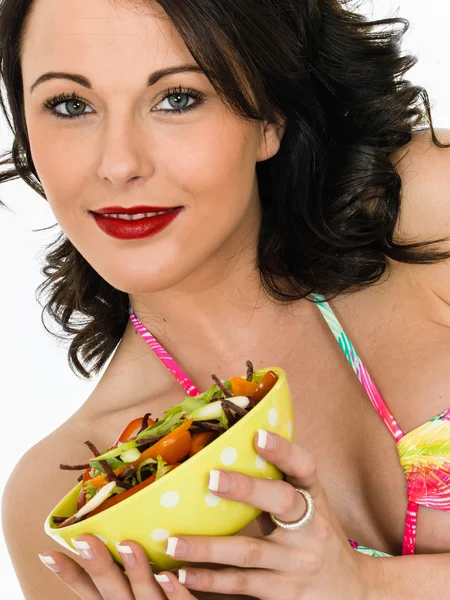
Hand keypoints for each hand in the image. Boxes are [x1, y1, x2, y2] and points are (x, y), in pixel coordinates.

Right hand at [39, 535, 195, 598]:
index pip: (88, 590)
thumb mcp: (136, 589)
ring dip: (135, 571)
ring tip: (128, 544)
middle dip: (98, 566)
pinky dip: (174, 592)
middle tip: (84, 540)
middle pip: (112, 591)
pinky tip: (169, 575)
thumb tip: (111, 527)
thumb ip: (122, 570)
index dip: (69, 574)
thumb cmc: (160, 598)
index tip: (48, 554)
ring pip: (145, 594)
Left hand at [157, 431, 382, 599]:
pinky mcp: (284, 594)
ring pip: (250, 552)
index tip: (256, 435)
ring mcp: (298, 563)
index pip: (305, 467)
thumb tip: (230, 444)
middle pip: (281, 502)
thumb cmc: (317, 535)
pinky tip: (181, 573)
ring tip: (172, 541)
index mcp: (315, 497)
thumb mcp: (309, 505)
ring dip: (208, 548)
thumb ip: (278, 482)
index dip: (283, 450)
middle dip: (246, 489)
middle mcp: (312, 528)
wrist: (353, 591)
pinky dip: (210, 581)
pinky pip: (242, 586)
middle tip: (210, 477)